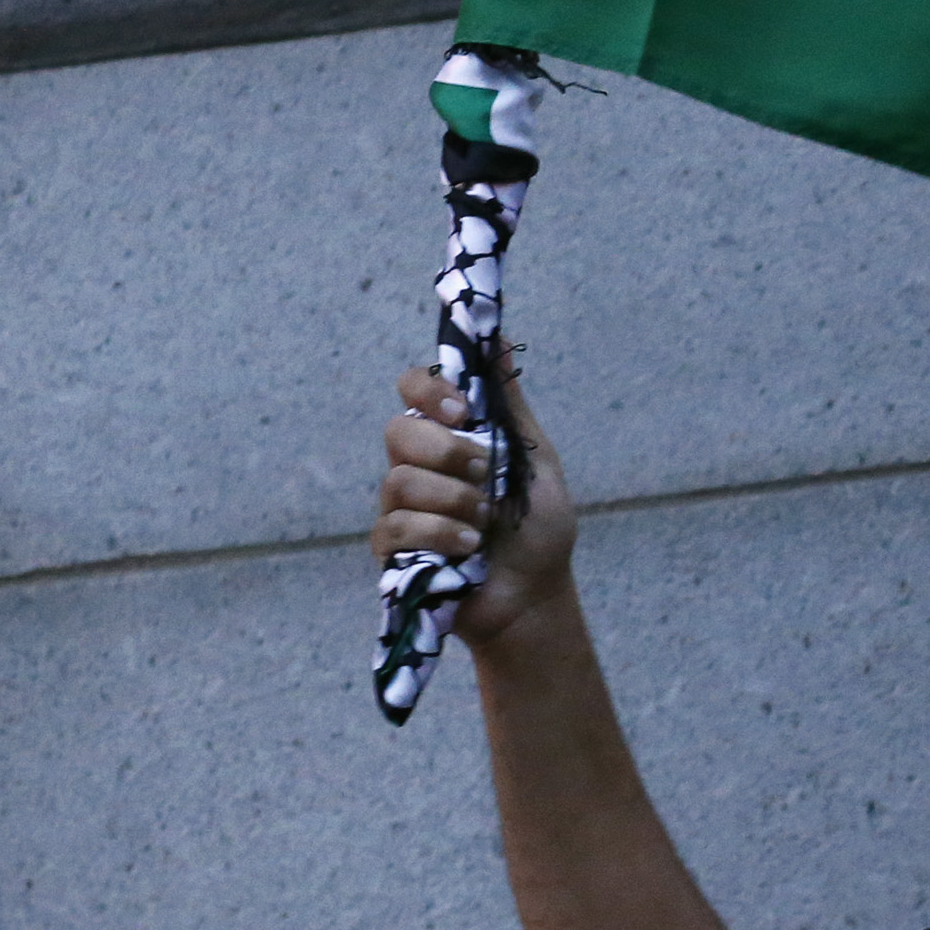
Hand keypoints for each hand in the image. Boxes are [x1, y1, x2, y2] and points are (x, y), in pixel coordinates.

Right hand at [376, 348, 578, 642]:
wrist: (535, 594)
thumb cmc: (536, 527)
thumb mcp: (532, 457)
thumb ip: (507, 403)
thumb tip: (497, 335)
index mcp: (449, 436)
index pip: (413, 388)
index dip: (429, 390)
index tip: (463, 411)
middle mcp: (417, 465)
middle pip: (398, 431)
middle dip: (447, 452)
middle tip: (484, 473)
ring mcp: (401, 508)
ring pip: (398, 481)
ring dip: (452, 500)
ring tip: (484, 522)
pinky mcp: (393, 550)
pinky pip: (395, 527)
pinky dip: (438, 533)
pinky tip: (467, 547)